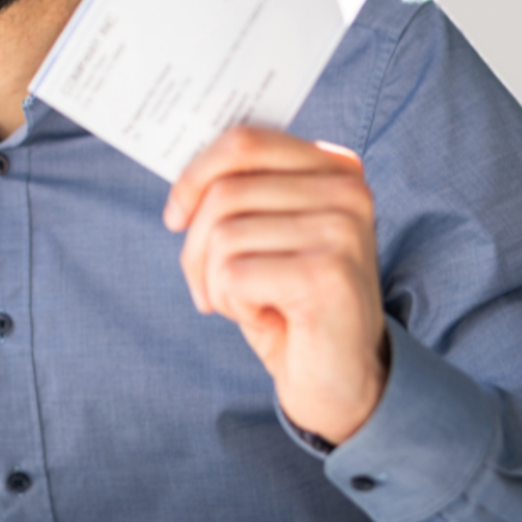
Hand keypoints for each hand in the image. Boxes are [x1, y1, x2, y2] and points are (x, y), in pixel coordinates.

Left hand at [165, 126, 388, 444]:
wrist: (341, 380)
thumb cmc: (291, 302)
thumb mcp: (266, 234)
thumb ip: (240, 192)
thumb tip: (183, 176)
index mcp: (334, 167)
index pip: (245, 141)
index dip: (194, 176)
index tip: (174, 216)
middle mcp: (347, 190)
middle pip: (225, 192)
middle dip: (196, 247)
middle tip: (209, 288)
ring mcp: (342, 230)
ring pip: (223, 235)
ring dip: (215, 282)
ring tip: (247, 304)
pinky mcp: (327, 274)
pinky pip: (234, 275)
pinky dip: (234, 305)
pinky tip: (268, 319)